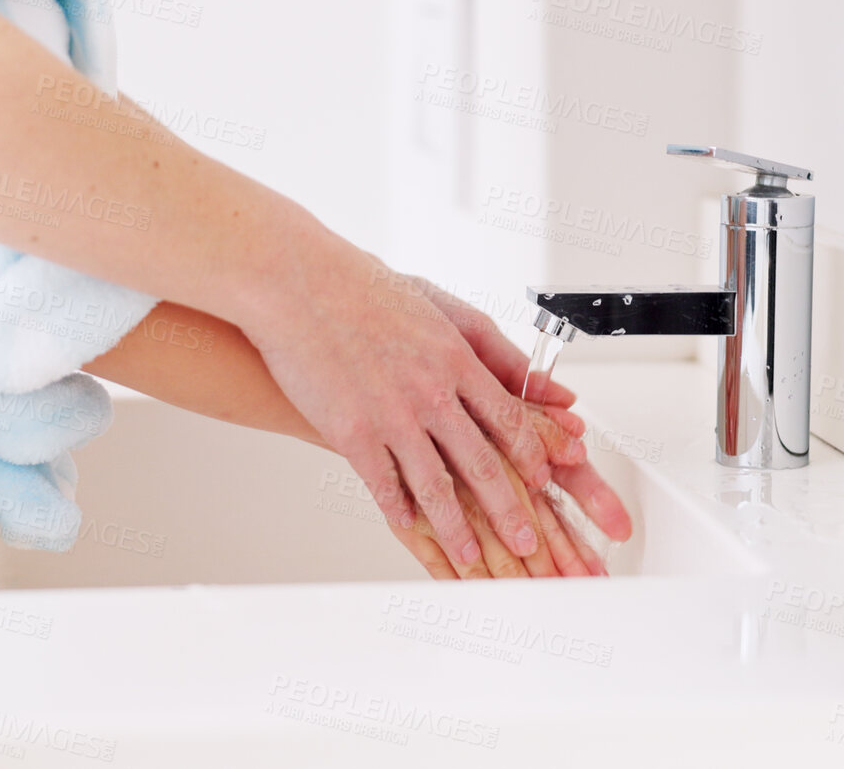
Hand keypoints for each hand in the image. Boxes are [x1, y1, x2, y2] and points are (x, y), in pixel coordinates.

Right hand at [237, 222, 625, 574]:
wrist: (299, 285)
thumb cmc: (364, 289)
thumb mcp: (441, 307)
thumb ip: (494, 348)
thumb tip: (544, 380)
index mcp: (456, 359)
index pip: (510, 420)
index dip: (532, 458)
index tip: (545, 482)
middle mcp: (431, 391)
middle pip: (483, 464)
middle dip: (510, 510)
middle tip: (527, 542)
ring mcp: (392, 415)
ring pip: (435, 485)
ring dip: (457, 527)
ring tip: (471, 557)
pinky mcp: (352, 432)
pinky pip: (383, 485)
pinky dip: (399, 513)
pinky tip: (409, 529)